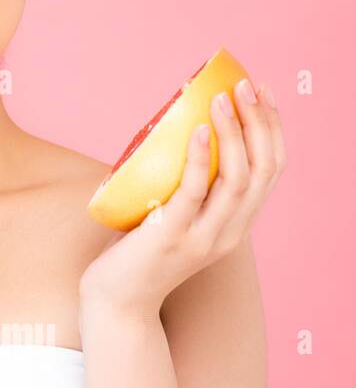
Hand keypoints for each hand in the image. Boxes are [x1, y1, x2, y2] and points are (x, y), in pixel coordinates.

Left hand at [80, 78, 286, 319]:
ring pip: (236, 179)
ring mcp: (203, 237)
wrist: (116, 302)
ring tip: (221, 97)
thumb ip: (181, 189)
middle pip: (262, 170)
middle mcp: (229, 232)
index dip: (272, 130)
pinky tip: (199, 131)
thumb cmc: (136, 254)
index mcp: (235, 226)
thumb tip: (167, 135)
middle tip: (246, 84)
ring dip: (233, 133)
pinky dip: (200, 159)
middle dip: (260, 123)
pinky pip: (194, 193)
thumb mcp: (172, 218)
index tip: (264, 93)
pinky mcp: (172, 238)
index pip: (269, 172)